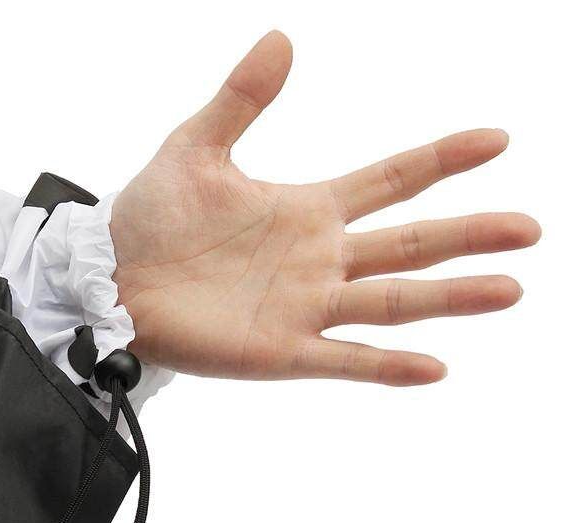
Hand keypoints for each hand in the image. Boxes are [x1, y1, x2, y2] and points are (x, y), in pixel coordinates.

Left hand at [110, 31, 539, 385]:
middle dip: (469, 234)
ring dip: (450, 297)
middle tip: (529, 229)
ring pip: (391, 302)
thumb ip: (240, 100)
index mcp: (307, 209)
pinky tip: (435, 366)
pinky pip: (343, 359)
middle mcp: (319, 260)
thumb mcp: (196, 148)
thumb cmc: (150, 219)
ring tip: (509, 288)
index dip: (441, 160)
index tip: (496, 141)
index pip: (390, 180)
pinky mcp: (281, 351)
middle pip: (409, 244)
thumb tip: (281, 39)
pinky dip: (386, 364)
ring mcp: (305, 307)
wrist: (111, 281)